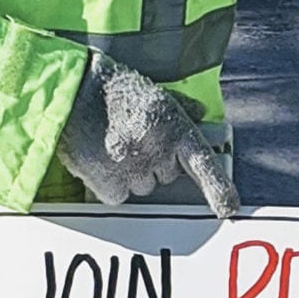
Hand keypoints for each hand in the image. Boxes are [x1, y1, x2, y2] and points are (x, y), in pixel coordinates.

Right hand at [58, 53, 239, 217]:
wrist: (70, 88)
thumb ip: (183, 110)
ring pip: (143, 187)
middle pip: (168, 177)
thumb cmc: (115, 91)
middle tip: (133, 139)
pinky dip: (110, 183)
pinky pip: (118, 196)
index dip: (218, 189)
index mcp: (174, 126)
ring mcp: (131, 168)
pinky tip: (100, 158)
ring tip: (113, 145)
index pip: (203, 163)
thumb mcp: (156, 94)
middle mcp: (156, 149)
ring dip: (131, 173)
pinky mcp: (106, 182)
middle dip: (154, 163)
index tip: (227, 209)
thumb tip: (204, 118)